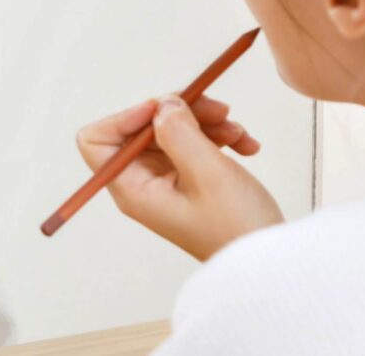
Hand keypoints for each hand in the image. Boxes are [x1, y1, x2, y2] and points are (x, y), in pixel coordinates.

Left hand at [77, 94, 283, 259]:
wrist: (267, 261)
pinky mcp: (189, 179)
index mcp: (133, 188)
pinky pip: (194, 143)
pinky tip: (246, 145)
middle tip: (219, 110)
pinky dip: (218, 137)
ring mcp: (166, 182)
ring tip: (238, 133)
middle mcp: (143, 184)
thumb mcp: (206, 171)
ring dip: (206, 123)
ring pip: (172, 130)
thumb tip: (162, 104)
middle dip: (179, 112)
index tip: (163, 108)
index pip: (96, 141)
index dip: (124, 117)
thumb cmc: (235, 226)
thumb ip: (178, 131)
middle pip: (142, 128)